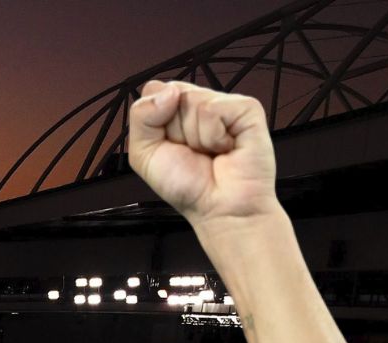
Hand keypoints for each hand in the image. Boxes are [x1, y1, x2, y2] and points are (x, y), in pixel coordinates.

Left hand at [127, 79, 280, 230]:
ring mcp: (224, 104)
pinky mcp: (246, 108)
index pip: (154, 90)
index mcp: (177, 110)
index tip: (169, 144)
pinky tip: (225, 148)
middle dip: (174, 130)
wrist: (219, 208)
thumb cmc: (187, 185)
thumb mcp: (144, 153)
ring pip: (192, 100)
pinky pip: (213, 109)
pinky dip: (213, 136)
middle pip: (172, 93)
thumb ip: (141, 116)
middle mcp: (200, 103)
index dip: (154, 119)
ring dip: (194, 136)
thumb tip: (169, 91)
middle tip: (191, 151)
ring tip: (210, 152)